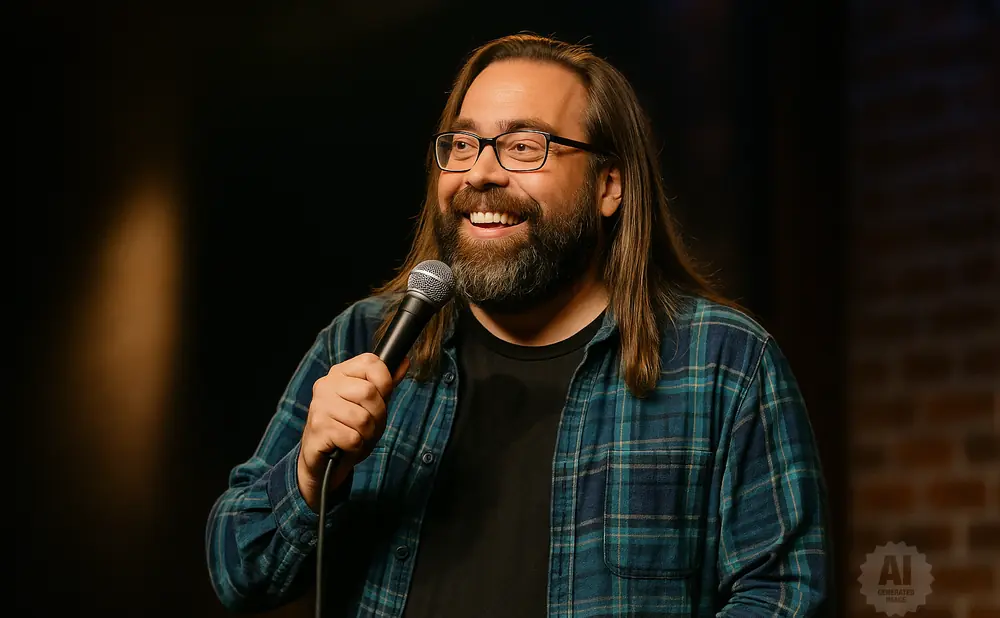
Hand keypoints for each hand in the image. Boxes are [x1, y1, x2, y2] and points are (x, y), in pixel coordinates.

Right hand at [296, 353, 407, 511]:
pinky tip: (347, 445)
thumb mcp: (371, 404)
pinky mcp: (317, 428)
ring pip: (362, 418)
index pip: (371, 363)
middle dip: (378, 414)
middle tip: (369, 424)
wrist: (324, 460)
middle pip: (369, 392)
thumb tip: (404, 361)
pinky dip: (356, 446)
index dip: (385, 383)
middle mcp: (326, 385)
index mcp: (340, 373)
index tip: (382, 397)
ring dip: (368, 434)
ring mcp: (319, 406)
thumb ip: (385, 384)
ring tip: (358, 435)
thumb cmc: (349, 428)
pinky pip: (353, 438)